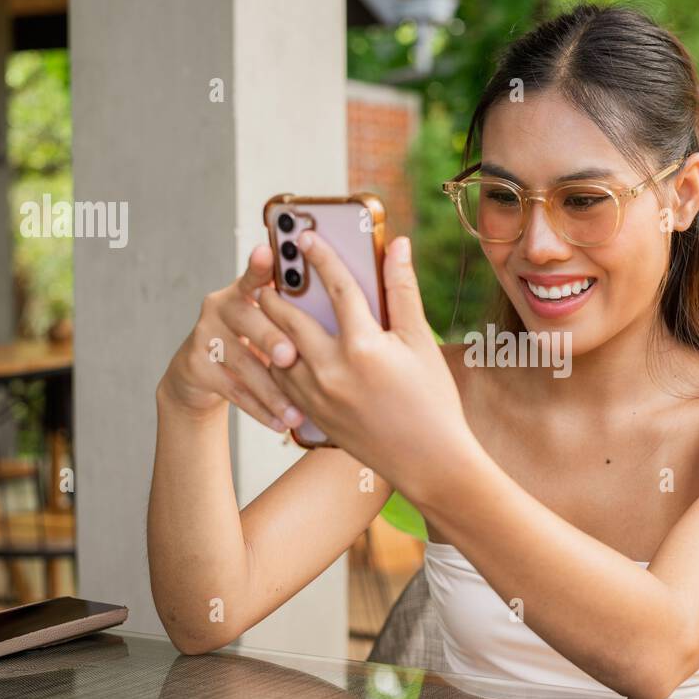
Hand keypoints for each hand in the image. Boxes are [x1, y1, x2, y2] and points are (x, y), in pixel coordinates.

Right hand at [158, 244, 305, 431]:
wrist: (202, 375)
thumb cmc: (257, 345)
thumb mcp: (270, 324)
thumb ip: (294, 314)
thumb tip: (345, 312)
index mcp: (243, 290)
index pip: (254, 275)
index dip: (260, 265)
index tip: (267, 252)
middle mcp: (220, 307)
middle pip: (247, 319)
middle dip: (271, 339)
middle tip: (291, 357)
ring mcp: (203, 336)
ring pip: (242, 362)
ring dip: (272, 390)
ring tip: (296, 412)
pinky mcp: (195, 366)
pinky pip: (233, 390)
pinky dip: (260, 409)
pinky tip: (281, 422)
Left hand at [258, 229, 476, 493]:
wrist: (429, 462)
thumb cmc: (432, 400)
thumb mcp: (420, 343)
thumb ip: (403, 291)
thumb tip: (398, 246)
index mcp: (363, 346)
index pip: (336, 287)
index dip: (321, 257)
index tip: (305, 236)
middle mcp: (331, 370)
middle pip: (289, 318)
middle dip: (276, 291)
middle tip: (270, 272)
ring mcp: (316, 396)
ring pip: (276, 352)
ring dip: (268, 327)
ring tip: (266, 307)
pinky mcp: (311, 416)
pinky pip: (280, 382)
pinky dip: (274, 361)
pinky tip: (277, 349)